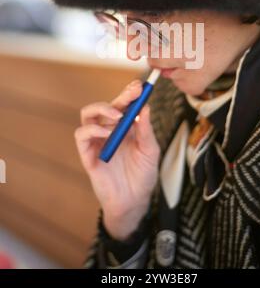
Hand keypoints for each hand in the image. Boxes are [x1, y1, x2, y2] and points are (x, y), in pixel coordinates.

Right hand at [75, 79, 160, 228]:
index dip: (129, 94)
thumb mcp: (150, 151)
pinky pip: (81, 135)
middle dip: (120, 97)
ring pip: (88, 115)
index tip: (139, 86)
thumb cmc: (143, 176)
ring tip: (118, 115)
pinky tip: (106, 132)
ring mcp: (97, 141)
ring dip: (102, 109)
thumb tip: (146, 107)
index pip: (124, 105)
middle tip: (132, 92)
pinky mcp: (87, 154)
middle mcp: (109, 130)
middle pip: (107, 105)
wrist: (134, 201)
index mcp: (125, 127)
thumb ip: (146, 130)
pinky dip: (92, 129)